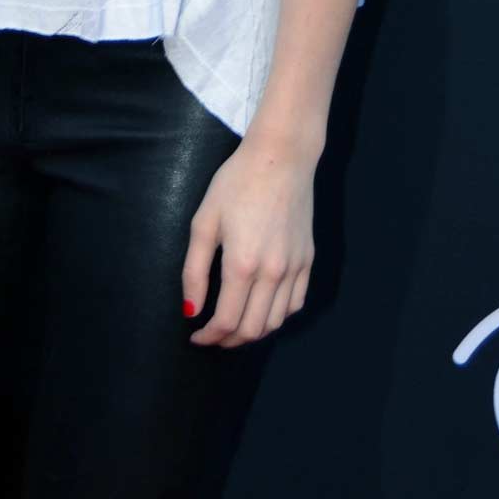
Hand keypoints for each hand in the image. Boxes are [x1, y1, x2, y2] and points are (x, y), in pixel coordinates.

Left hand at [182, 140, 313, 347]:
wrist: (280, 157)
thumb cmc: (236, 183)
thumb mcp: (204, 222)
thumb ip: (195, 271)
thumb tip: (191, 311)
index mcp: (242, 264)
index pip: (226, 321)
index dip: (209, 337)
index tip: (195, 336)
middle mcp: (273, 273)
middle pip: (252, 329)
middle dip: (228, 341)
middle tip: (212, 336)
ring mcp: (294, 268)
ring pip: (276, 322)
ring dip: (252, 332)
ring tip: (233, 326)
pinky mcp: (308, 260)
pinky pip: (295, 303)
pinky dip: (277, 316)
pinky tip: (261, 308)